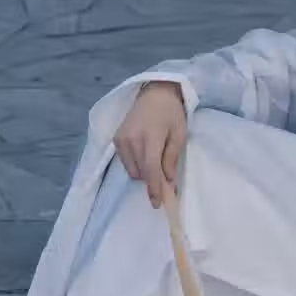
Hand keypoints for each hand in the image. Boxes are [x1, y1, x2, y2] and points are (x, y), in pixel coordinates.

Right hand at [113, 81, 187, 207]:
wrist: (155, 92)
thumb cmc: (172, 112)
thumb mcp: (180, 133)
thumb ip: (172, 158)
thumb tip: (168, 181)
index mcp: (149, 136)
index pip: (150, 169)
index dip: (154, 188)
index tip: (158, 203)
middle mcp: (131, 139)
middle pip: (140, 172)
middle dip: (152, 181)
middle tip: (166, 181)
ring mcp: (120, 139)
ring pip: (132, 170)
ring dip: (144, 173)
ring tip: (156, 160)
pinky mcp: (116, 140)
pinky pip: (125, 162)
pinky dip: (136, 164)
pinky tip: (145, 154)